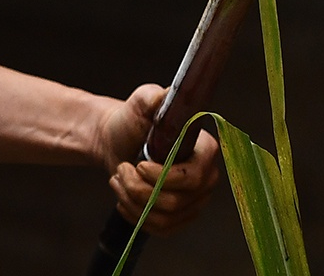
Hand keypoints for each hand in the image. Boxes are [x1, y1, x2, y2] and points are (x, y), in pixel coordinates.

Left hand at [94, 83, 222, 234]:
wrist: (117, 140)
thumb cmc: (131, 119)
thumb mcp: (141, 102)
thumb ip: (154, 97)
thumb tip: (166, 95)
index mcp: (206, 150)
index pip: (193, 177)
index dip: (164, 177)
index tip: (139, 164)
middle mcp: (206, 177)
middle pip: (176, 202)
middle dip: (140, 189)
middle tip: (122, 169)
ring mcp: (194, 200)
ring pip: (165, 217)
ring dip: (133, 200)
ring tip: (119, 179)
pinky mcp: (179, 217)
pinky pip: (161, 229)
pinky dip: (135, 215)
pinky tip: (124, 196)